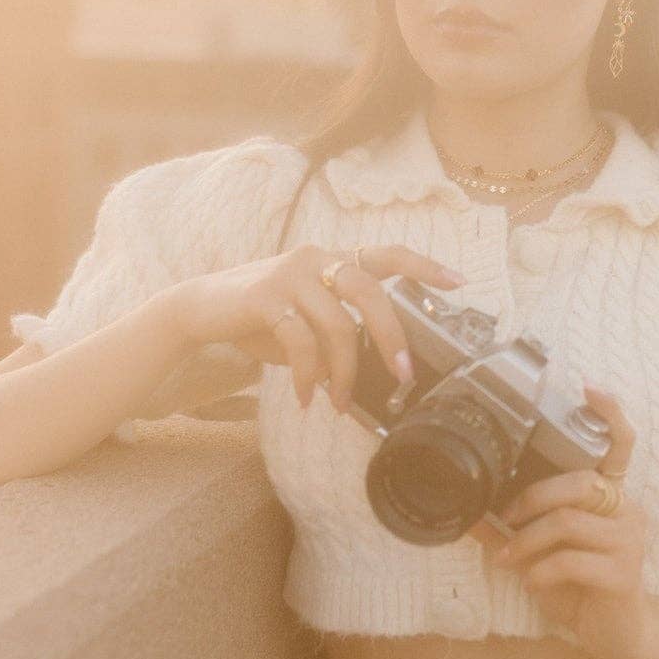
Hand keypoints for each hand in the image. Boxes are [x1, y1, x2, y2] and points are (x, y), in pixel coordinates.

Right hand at [191, 243, 464, 409]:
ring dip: (345, 373)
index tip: (459, 282)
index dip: (424, 267)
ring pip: (338, 325)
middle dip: (392, 337)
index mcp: (332, 258)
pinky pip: (301, 343)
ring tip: (341, 402)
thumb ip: (337, 330)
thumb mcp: (305, 318)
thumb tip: (369, 370)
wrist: (200, 309)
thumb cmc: (262, 316)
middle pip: (371, 292)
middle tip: (404, 375)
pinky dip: (308, 377)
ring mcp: (289, 274)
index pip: (387, 255)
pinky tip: (305, 397)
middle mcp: (315, 257)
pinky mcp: (264, 297)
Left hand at [486, 383, 652, 658]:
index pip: (621, 446)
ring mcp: (630, 542)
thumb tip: (465, 515)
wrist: (616, 636)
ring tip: (509, 560)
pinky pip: (573, 560)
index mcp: (610, 498)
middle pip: (579, 482)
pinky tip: (533, 582)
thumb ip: (508, 533)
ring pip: (569, 522)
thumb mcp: (540, 556)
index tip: (590, 389)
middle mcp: (626, 511)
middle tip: (506, 518)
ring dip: (528, 541)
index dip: (610, 416)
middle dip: (532, 498)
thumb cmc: (579, 587)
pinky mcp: (625, 575)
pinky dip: (542, 570)